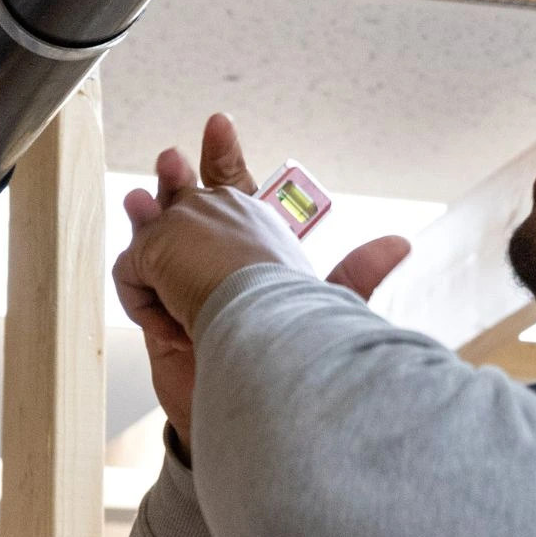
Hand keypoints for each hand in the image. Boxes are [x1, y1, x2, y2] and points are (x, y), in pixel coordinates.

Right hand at [113, 114, 411, 450]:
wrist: (264, 414)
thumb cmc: (298, 362)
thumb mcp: (330, 310)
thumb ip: (357, 273)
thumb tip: (401, 242)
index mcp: (260, 254)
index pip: (238, 193)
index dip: (226, 157)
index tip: (220, 122)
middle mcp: (220, 266)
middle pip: (189, 207)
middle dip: (178, 180)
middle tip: (171, 160)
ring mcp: (185, 289)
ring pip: (156, 237)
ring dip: (147, 214)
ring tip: (142, 201)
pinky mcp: (158, 318)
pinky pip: (134, 277)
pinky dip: (140, 279)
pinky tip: (151, 285)